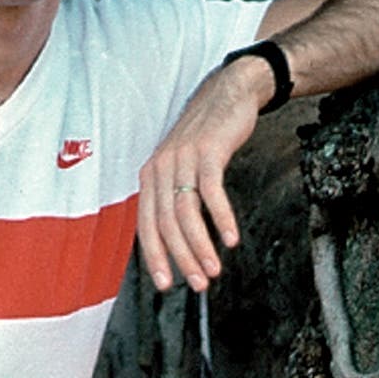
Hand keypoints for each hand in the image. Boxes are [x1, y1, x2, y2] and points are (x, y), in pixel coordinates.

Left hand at [137, 57, 269, 291]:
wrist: (228, 93)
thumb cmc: (205, 137)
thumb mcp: (180, 166)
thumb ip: (174, 197)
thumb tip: (177, 240)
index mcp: (150, 176)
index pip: (147, 225)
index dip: (155, 257)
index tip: (166, 284)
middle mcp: (160, 168)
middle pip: (166, 223)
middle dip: (182, 258)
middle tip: (198, 283)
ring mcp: (182, 158)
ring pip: (187, 212)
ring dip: (201, 245)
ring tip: (214, 269)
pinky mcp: (208, 151)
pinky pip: (212, 192)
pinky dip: (222, 219)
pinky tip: (231, 238)